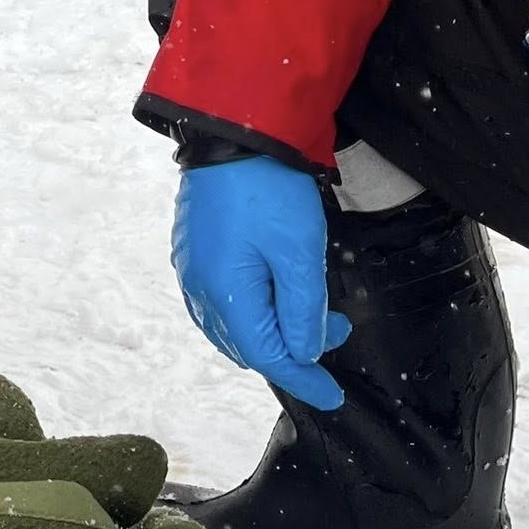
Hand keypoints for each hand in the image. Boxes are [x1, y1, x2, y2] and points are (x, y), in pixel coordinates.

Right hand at [173, 156, 352, 409]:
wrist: (232, 132)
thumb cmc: (268, 190)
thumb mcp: (300, 251)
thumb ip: (304, 309)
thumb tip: (305, 350)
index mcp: (226, 297)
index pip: (267, 355)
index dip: (303, 377)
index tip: (332, 395)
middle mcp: (201, 294)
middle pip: (247, 346)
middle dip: (291, 350)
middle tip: (336, 328)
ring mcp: (192, 274)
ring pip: (233, 327)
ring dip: (272, 330)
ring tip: (310, 309)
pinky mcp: (194, 255)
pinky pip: (221, 303)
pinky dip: (252, 312)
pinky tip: (273, 293)